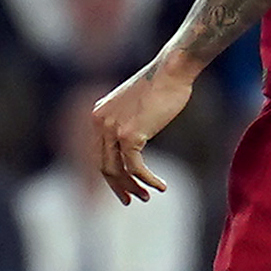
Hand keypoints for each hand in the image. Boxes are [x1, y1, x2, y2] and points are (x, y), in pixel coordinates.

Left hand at [90, 58, 195, 203]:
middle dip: (119, 186)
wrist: (171, 70)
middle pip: (104, 165)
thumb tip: (133, 143)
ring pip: (117, 170)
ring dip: (133, 187)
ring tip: (147, 196)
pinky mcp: (129, 135)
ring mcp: (112, 129)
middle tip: (132, 200)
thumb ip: (128, 123)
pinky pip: (135, 168)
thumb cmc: (161, 85)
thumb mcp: (136, 106)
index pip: (99, 154)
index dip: (111, 175)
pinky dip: (148, 180)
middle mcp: (100, 122)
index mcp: (99, 115)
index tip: (124, 188)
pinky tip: (161, 186)